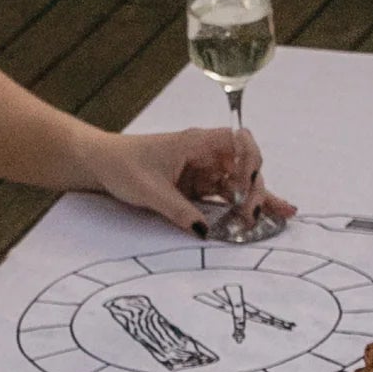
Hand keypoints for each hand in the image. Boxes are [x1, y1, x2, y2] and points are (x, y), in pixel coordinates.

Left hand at [95, 125, 289, 239]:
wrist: (102, 164)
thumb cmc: (123, 165)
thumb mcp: (150, 190)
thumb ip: (178, 211)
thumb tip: (204, 231)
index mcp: (196, 143)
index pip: (238, 140)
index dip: (249, 159)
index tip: (245, 183)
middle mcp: (205, 154)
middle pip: (244, 166)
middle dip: (253, 189)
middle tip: (250, 216)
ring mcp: (203, 170)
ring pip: (239, 183)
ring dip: (253, 200)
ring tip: (270, 220)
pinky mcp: (198, 186)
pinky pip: (225, 196)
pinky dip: (242, 206)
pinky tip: (262, 216)